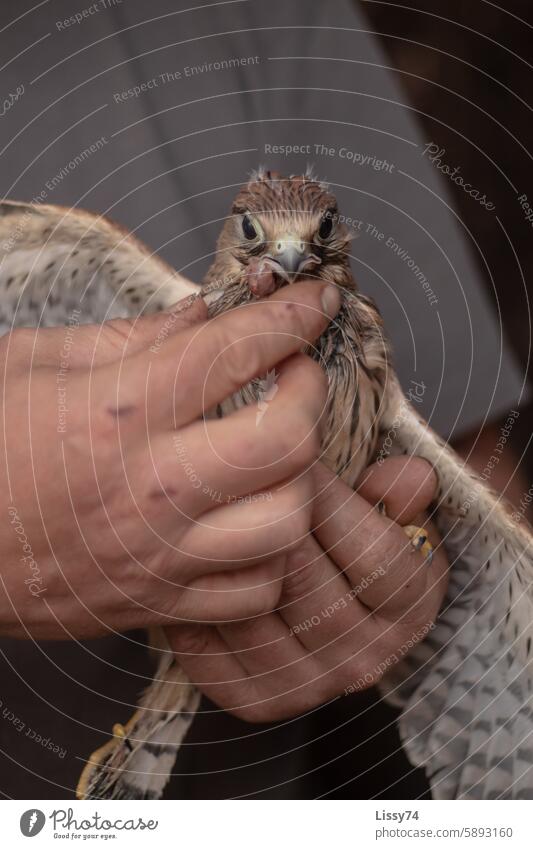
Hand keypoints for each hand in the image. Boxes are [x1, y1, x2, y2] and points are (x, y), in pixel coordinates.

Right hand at [0, 281, 340, 638]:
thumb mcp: (31, 363)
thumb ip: (126, 335)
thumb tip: (201, 313)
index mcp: (118, 411)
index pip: (236, 350)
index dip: (291, 316)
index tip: (315, 301)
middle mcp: (151, 485)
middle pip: (286, 440)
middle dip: (311, 393)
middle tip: (295, 375)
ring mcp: (160, 553)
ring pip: (287, 522)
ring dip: (299, 479)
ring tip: (275, 455)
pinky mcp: (158, 603)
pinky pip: (255, 591)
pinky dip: (270, 556)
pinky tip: (249, 523)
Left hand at [168, 456, 448, 720]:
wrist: (331, 606)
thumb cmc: (361, 542)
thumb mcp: (396, 512)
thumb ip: (403, 489)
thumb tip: (408, 476)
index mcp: (411, 610)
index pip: (374, 552)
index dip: (331, 500)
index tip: (297, 462)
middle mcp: (365, 659)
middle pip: (304, 580)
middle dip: (267, 519)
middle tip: (237, 479)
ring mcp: (310, 688)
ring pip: (251, 611)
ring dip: (223, 556)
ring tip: (206, 512)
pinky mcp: (257, 701)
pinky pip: (210, 650)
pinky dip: (192, 604)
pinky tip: (188, 564)